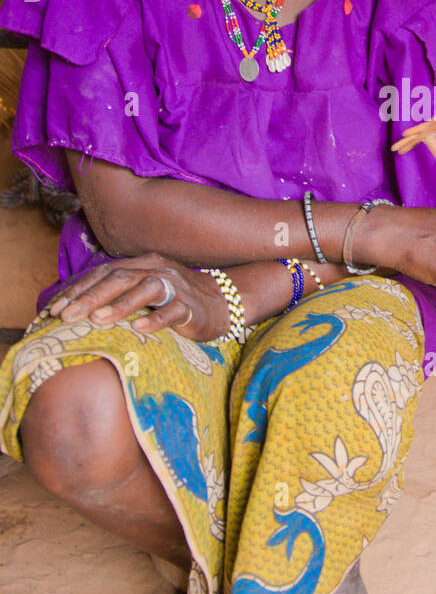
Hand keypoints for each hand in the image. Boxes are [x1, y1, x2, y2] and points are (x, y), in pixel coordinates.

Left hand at [46, 253, 230, 340]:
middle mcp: (156, 269)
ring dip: (119, 305)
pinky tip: (139, 329)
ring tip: (96, 320)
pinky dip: (156, 319)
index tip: (53, 309)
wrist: (224, 303)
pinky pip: (172, 310)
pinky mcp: (192, 306)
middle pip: (119, 279)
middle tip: (66, 316)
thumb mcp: (144, 291)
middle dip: (89, 297)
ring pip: (145, 290)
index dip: (78, 289)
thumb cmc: (176, 301)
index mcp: (142, 263)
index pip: (103, 272)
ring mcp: (176, 286)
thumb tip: (77, 308)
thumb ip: (118, 293)